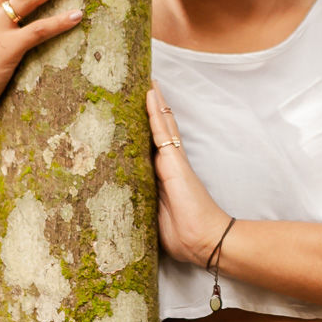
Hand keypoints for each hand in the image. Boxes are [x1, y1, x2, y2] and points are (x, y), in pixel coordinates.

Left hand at [146, 84, 231, 264]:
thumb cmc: (182, 235)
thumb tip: (116, 207)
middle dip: (148, 109)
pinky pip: (161, 130)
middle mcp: (166, 164)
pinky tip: (150, 93)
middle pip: (155, 129)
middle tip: (137, 86)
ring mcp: (171, 160)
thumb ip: (139, 206)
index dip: (141, 128)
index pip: (148, 146)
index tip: (130, 113)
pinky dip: (155, 110)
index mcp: (160, 177)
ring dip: (152, 102)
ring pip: (159, 124)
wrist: (204, 241)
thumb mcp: (152, 218)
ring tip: (145, 81)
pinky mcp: (173, 160)